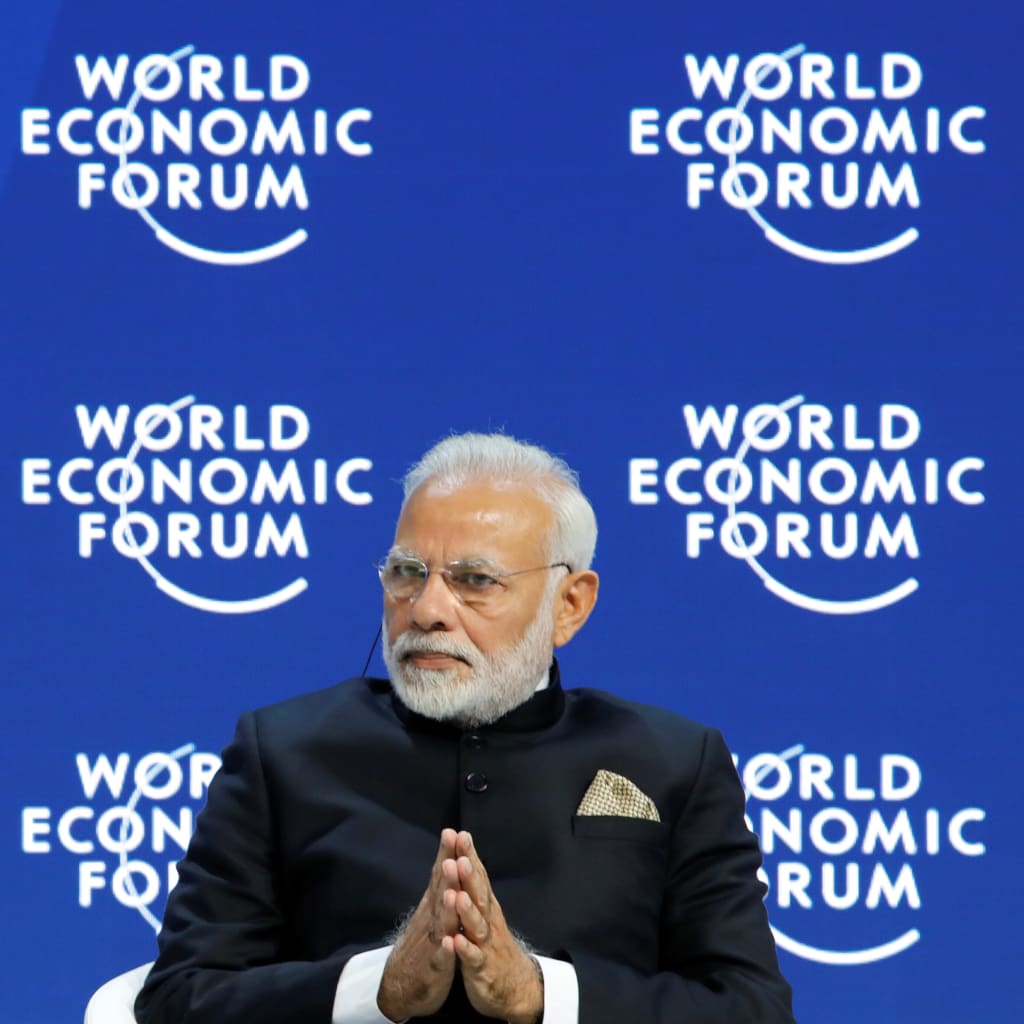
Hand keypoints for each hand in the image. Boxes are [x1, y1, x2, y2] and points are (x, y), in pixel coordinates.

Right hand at [377, 829, 460, 1020]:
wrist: (400, 985)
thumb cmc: (421, 943)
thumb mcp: (430, 912)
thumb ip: (438, 885)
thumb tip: (447, 857)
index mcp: (433, 906)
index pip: (440, 876)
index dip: (447, 855)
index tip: (453, 831)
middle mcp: (431, 919)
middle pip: (440, 893)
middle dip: (448, 873)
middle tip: (454, 853)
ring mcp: (432, 943)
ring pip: (441, 923)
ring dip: (447, 908)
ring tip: (453, 892)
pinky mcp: (434, 969)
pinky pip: (441, 960)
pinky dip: (446, 951)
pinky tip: (451, 944)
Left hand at [445, 831, 543, 1023]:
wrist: (514, 985)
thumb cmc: (494, 943)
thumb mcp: (485, 911)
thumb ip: (475, 886)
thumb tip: (465, 855)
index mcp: (486, 905)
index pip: (477, 875)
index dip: (469, 856)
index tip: (460, 834)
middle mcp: (488, 920)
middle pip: (479, 894)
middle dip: (468, 876)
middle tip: (459, 856)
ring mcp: (486, 943)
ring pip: (476, 924)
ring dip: (467, 910)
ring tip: (456, 895)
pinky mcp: (481, 968)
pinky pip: (472, 958)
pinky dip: (464, 950)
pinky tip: (454, 941)